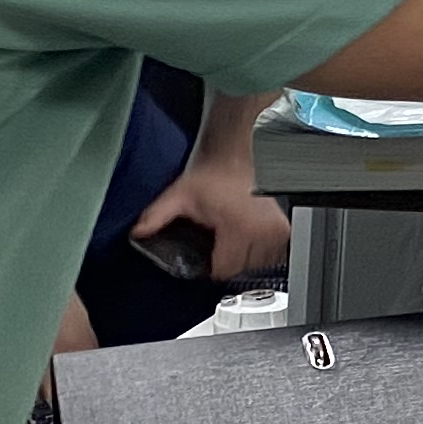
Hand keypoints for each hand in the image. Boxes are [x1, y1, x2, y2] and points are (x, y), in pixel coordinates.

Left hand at [130, 157, 291, 282]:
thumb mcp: (180, 195)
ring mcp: (277, 230)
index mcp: (239, 228)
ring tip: (233, 234)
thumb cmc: (215, 172)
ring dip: (245, 254)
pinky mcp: (284, 228)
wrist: (239, 154)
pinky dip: (260, 248)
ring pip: (259, 262)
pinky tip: (248, 233)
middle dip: (227, 258)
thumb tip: (137, 233)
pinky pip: (273, 253)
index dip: (209, 266)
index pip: (224, 270)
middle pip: (241, 267)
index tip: (205, 255)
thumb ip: (156, 216)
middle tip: (217, 240)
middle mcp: (263, 231)